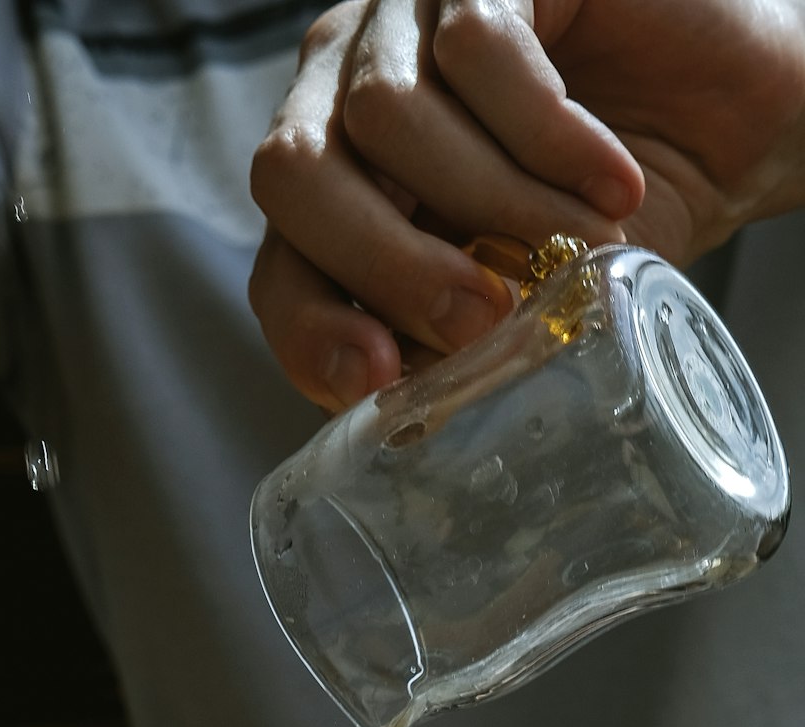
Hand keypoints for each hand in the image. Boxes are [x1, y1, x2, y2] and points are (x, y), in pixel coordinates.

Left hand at [250, 0, 804, 408]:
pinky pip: (480, 51)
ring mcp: (408, 17)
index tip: (377, 379)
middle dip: (385, 265)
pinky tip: (613, 182)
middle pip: (297, 175)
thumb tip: (410, 406)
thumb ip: (458, 348)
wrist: (729, 128)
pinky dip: (549, 137)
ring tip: (584, 245)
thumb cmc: (613, 222)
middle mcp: (348, 92)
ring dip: (492, 203)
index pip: (277, 262)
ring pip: (386, 115)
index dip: (311, 326)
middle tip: (484, 317)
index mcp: (341, 190)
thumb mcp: (530, 308)